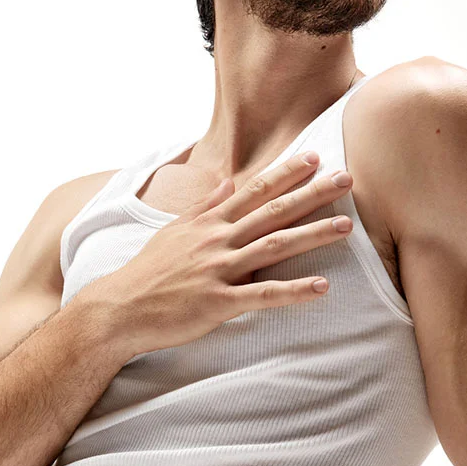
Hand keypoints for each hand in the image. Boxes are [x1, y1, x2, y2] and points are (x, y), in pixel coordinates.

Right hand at [90, 152, 352, 355]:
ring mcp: (218, 270)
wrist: (119, 307)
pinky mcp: (218, 302)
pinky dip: (294, 290)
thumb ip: (205, 206)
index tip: (315, 157)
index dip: (286, 173)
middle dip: (312, 193)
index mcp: (209, 222)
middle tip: (347, 178)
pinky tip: (322, 287)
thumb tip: (227, 182)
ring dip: (313, 235)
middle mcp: (217, 239)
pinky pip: (263, 294)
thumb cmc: (149, 270)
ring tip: (346, 226)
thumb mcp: (175, 231)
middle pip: (273, 211)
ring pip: (274, 246)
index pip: (254, 190)